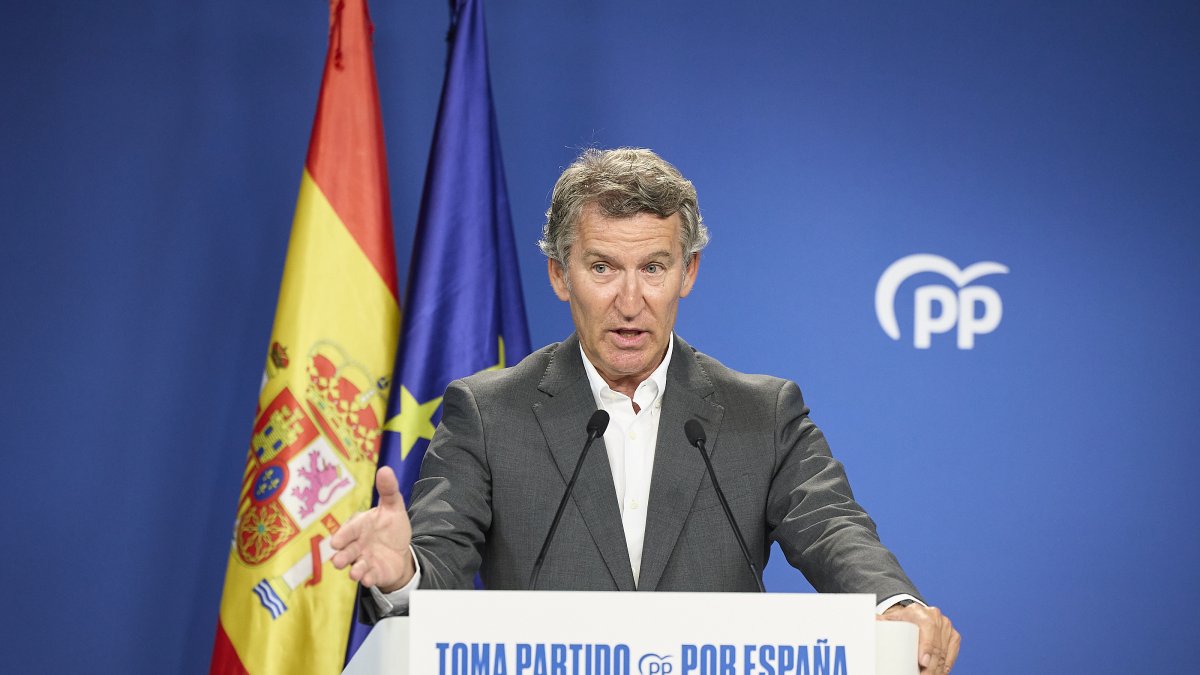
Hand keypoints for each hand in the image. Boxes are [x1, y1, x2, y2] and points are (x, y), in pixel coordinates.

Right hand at [330, 466, 414, 591]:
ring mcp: (364, 560)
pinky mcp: (373, 574)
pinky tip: (369, 579)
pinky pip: (369, 577)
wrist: (400, 550)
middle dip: (342, 556)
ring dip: (355, 570)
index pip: (348, 531)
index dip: (343, 536)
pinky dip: (368, 579)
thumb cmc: (390, 526)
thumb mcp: (393, 507)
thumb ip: (388, 490)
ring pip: (356, 566)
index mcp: (359, 528)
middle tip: (337, 561)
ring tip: (355, 573)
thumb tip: (385, 469)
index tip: (337, 542)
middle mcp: (357, 546)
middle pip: (346, 551)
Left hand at [878, 603, 960, 672]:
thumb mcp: (889, 620)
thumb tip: (868, 624)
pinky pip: (952, 654)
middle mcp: (936, 617)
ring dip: (937, 669)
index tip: (922, 662)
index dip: (927, 647)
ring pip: (944, 653)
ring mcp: (947, 627)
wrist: (913, 615)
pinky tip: (938, 673)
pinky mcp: (954, 636)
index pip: (928, 629)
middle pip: (937, 646)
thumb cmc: (899, 621)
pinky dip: (945, 666)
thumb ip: (878, 622)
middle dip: (930, 666)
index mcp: (920, 612)